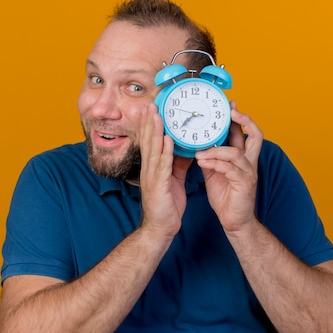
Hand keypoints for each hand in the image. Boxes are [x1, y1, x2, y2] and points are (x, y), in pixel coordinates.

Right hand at [138, 103, 192, 239]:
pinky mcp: (158, 186)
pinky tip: (168, 140)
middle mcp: (149, 169)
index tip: (152, 108)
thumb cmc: (166, 205)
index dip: (151, 125)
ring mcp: (152, 177)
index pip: (151, 142)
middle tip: (150, 103)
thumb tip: (183, 148)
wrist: (160, 228)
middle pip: (149, 141)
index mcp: (152, 168)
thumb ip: (177, 164)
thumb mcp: (173, 180)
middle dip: (150, 122)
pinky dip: (165, 152)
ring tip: (157, 114)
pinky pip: (162, 166)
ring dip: (155, 131)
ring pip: (154, 150)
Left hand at [195, 101, 262, 231]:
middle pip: (256, 135)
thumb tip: (198, 144)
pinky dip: (216, 163)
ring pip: (236, 152)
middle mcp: (249, 162)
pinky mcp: (245, 183)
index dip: (238, 118)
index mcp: (242, 157)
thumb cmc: (227, 197)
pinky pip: (230, 169)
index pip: (244, 132)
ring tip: (199, 152)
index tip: (228, 105)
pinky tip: (203, 162)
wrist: (234, 221)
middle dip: (244, 120)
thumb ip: (210, 157)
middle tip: (231, 111)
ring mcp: (249, 172)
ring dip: (216, 150)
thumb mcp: (214, 172)